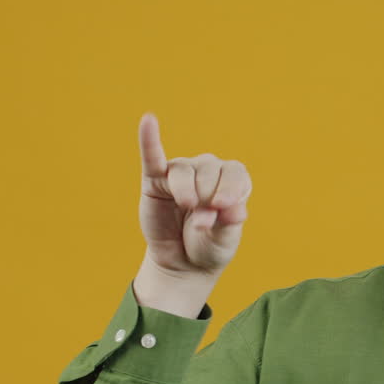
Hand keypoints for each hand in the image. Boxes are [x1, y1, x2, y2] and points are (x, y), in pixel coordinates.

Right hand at [137, 113, 250, 277]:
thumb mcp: (223, 241)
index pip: (235, 173)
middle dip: (208, 199)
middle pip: (210, 171)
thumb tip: (233, 209)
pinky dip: (149, 139)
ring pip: (185, 170)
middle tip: (203, 224)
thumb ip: (228, 225)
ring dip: (187, 190)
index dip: (231, 188)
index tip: (224, 207)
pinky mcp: (155, 179)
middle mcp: (208, 171)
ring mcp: (182, 173)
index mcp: (231, 182)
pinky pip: (152, 155)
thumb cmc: (208, 247)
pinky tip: (148, 121)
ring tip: (187, 207)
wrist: (181, 262)